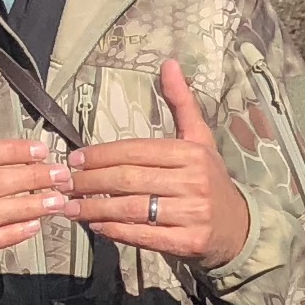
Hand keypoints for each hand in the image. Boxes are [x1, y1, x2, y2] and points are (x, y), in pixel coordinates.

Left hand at [59, 60, 252, 266]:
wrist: (239, 227)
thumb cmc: (210, 180)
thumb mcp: (200, 139)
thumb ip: (181, 103)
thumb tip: (169, 63)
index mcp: (192, 152)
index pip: (136, 151)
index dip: (101, 155)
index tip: (74, 160)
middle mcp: (193, 181)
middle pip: (129, 179)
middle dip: (90, 182)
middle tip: (65, 184)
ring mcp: (192, 213)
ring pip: (132, 208)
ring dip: (95, 208)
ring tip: (71, 208)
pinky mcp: (189, 241)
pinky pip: (144, 235)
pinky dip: (116, 230)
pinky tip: (97, 225)